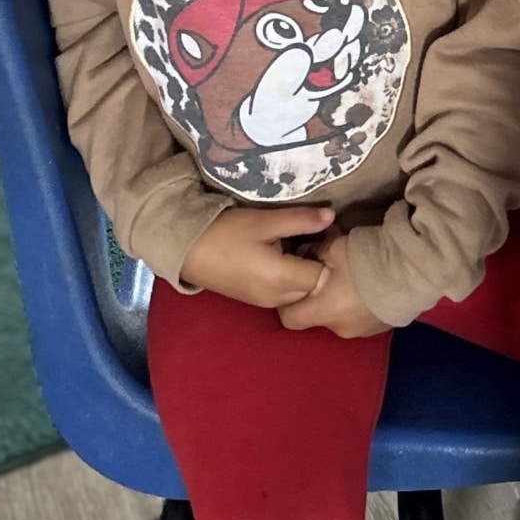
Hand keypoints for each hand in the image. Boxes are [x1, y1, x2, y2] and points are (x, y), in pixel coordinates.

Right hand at [182, 203, 335, 308]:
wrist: (186, 250)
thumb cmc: (226, 233)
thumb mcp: (264, 221)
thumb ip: (300, 221)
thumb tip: (333, 217)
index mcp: (281, 280)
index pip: (324, 277)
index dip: (329, 255)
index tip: (328, 235)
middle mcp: (276, 298)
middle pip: (314, 288)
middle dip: (319, 265)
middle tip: (317, 237)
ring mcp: (265, 302)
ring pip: (300, 293)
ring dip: (305, 272)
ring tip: (300, 244)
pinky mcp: (256, 300)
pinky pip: (285, 293)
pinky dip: (292, 278)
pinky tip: (284, 255)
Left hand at [278, 228, 389, 339]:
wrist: (414, 269)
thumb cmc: (367, 258)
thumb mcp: (333, 247)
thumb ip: (313, 254)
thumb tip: (305, 254)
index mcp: (324, 311)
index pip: (289, 319)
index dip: (287, 302)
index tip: (294, 285)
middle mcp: (340, 328)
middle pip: (318, 317)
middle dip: (318, 298)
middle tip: (326, 275)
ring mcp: (363, 330)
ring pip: (341, 316)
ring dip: (341, 301)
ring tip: (353, 278)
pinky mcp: (382, 327)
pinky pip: (362, 316)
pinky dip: (361, 303)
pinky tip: (371, 285)